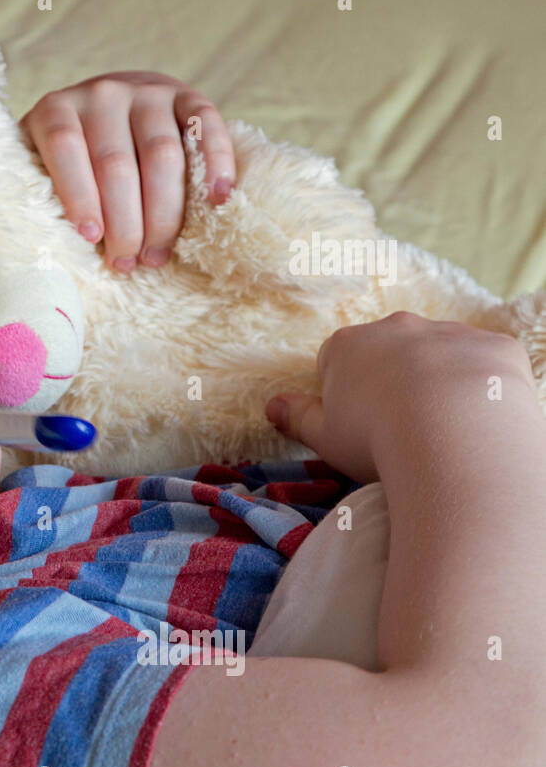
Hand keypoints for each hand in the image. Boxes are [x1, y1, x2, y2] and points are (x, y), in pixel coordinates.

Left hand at [18, 71, 234, 272]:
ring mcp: (148, 91)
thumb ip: (35, 195)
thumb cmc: (68, 161)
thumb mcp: (38, 168)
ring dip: (164, 212)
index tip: (91, 238)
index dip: (79, 194)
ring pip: (162, 154)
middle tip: (126, 262)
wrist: (105, 108)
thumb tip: (32, 254)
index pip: (66, 148)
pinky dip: (215, 163)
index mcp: (56, 110)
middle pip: (116, 162)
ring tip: (156, 255)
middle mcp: (102, 94)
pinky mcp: (187, 96)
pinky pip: (206, 127)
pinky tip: (217, 200)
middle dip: (124, 221)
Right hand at [265, 312, 538, 484]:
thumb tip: (271, 406)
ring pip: (439, 353)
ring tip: (441, 427)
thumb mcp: (324, 437)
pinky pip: (484, 363)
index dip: (342, 392)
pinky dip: (481, 385)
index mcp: (348, 346)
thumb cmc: (375, 438)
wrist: (454, 435)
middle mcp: (397, 328)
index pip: (336, 360)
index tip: (354, 423)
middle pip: (388, 350)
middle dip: (391, 379)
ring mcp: (449, 332)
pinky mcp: (494, 346)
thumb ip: (297, 418)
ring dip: (437, 380)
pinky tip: (477, 419)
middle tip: (397, 426)